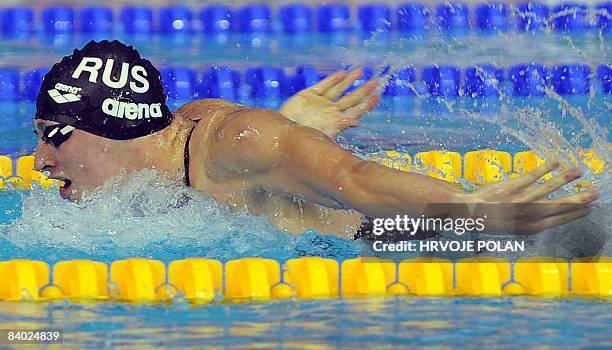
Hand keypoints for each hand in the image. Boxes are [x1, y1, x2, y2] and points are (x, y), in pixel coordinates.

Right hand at [279, 69, 380, 136]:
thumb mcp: (324, 133)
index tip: (377, 96)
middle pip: (350, 99)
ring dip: (349, 81)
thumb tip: (357, 122)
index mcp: (336, 121)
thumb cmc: (304, 139)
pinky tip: (341, 74)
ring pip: (338, 89)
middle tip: (375, 82)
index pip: (356, 110)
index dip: (367, 104)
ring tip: (359, 71)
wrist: (282, 135)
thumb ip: (340, 125)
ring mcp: (319, 103)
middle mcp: (330, 111)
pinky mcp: (307, 95)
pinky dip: (331, 80)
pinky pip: (322, 86)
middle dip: (363, 90)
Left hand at [462, 161, 599, 233]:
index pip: (557, 220)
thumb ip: (534, 219)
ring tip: (579, 171)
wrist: (469, 212)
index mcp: (529, 227)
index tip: (589, 207)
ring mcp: (518, 201)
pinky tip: (556, 162)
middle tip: (595, 193)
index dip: (574, 213)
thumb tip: (555, 210)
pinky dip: (544, 169)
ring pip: (545, 189)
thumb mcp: (516, 224)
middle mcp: (525, 215)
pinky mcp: (510, 188)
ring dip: (564, 180)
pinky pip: (530, 177)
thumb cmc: (494, 217)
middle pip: (556, 207)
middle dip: (577, 200)